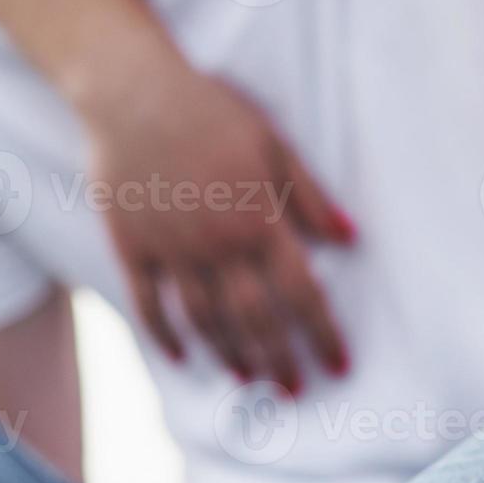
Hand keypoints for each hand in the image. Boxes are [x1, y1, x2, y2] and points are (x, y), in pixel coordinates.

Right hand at [81, 60, 351, 390]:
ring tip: (250, 379)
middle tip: (294, 391)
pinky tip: (183, 357)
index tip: (339, 367)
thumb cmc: (211, 112)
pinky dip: (166, 336)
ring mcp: (172, 249)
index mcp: (260, 220)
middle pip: (256, 319)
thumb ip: (311, 196)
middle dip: (280, 361)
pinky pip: (150, 304)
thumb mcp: (274, 144)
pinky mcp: (131, 247)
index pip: (302, 293)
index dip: (323, 335)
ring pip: (206, 320)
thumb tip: (352, 238)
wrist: (131, 91)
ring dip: (231, 355)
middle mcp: (219, 244)